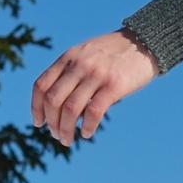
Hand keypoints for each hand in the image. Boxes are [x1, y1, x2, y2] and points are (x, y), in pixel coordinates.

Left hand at [30, 32, 157, 147]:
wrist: (146, 42)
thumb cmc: (116, 54)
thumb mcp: (87, 54)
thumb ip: (72, 73)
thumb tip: (61, 108)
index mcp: (69, 57)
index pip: (41, 85)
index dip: (36, 107)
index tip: (39, 123)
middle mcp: (79, 64)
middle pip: (53, 100)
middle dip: (51, 123)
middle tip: (57, 135)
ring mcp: (96, 74)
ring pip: (70, 109)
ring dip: (65, 129)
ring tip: (68, 140)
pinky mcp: (114, 85)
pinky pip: (94, 111)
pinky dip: (86, 126)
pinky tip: (86, 133)